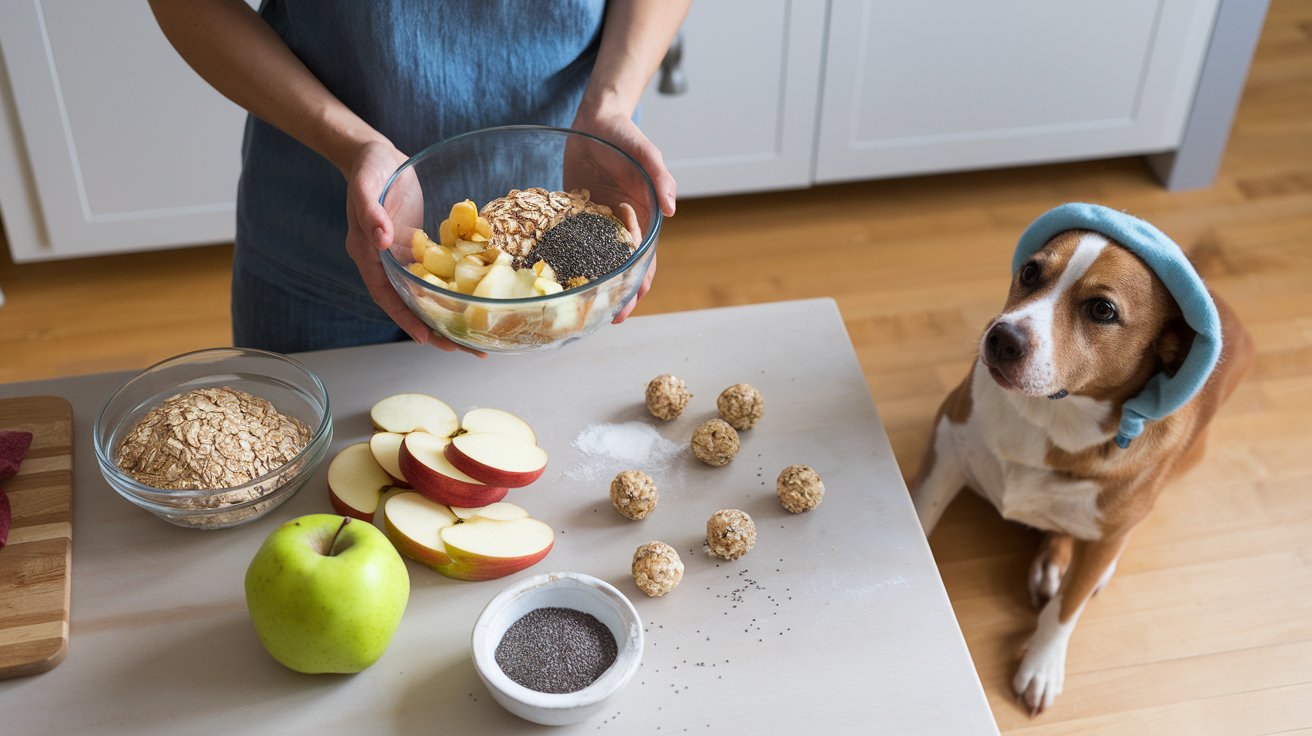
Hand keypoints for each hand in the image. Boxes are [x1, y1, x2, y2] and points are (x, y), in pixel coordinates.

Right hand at [343, 140, 485, 356]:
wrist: (377, 156)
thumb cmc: (368, 168)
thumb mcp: (366, 184)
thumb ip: (370, 211)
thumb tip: (382, 238)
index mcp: (368, 254)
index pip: (386, 295)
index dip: (405, 318)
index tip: (426, 339)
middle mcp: (386, 262)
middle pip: (410, 304)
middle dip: (436, 328)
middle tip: (466, 349)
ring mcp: (404, 257)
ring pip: (426, 294)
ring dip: (448, 314)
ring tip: (477, 337)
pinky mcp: (420, 248)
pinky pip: (438, 274)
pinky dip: (454, 288)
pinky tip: (477, 300)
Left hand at [569, 110, 674, 322]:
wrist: (596, 119)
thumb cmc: (625, 135)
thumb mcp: (646, 153)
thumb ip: (660, 178)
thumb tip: (671, 210)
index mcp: (644, 215)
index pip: (646, 256)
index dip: (641, 280)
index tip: (634, 300)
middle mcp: (622, 223)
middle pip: (623, 265)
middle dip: (619, 292)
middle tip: (609, 318)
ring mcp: (598, 221)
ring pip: (598, 259)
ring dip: (595, 282)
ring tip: (585, 304)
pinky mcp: (576, 214)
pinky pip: (573, 241)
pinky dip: (570, 260)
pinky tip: (559, 277)